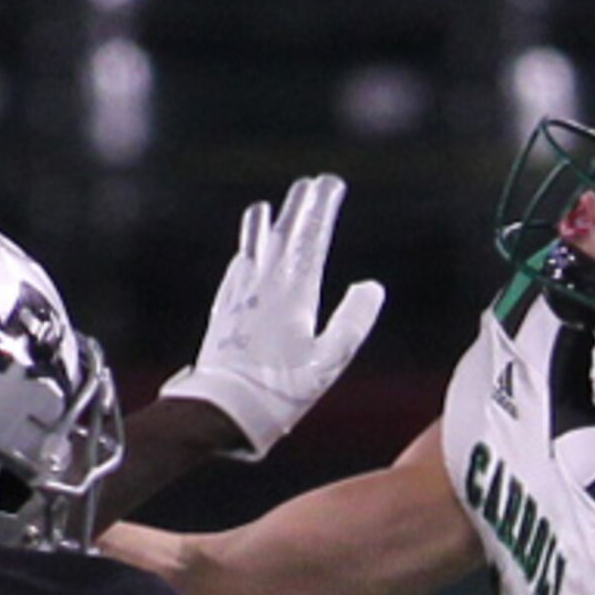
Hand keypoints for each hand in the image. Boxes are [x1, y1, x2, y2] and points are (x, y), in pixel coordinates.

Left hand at [159, 175, 382, 460]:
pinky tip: (243, 257)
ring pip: (253, 250)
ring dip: (264, 226)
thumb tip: (371, 287)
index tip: (330, 183)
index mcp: (294, 293)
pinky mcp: (224, 315)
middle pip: (284, 236)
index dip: (322, 209)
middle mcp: (264, 286)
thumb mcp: (328, 361)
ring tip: (266, 208)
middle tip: (310, 184)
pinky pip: (235, 273)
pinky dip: (244, 257)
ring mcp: (240, 298)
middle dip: (299, 208)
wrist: (222, 410)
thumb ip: (352, 322)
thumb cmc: (280, 391)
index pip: (312, 239)